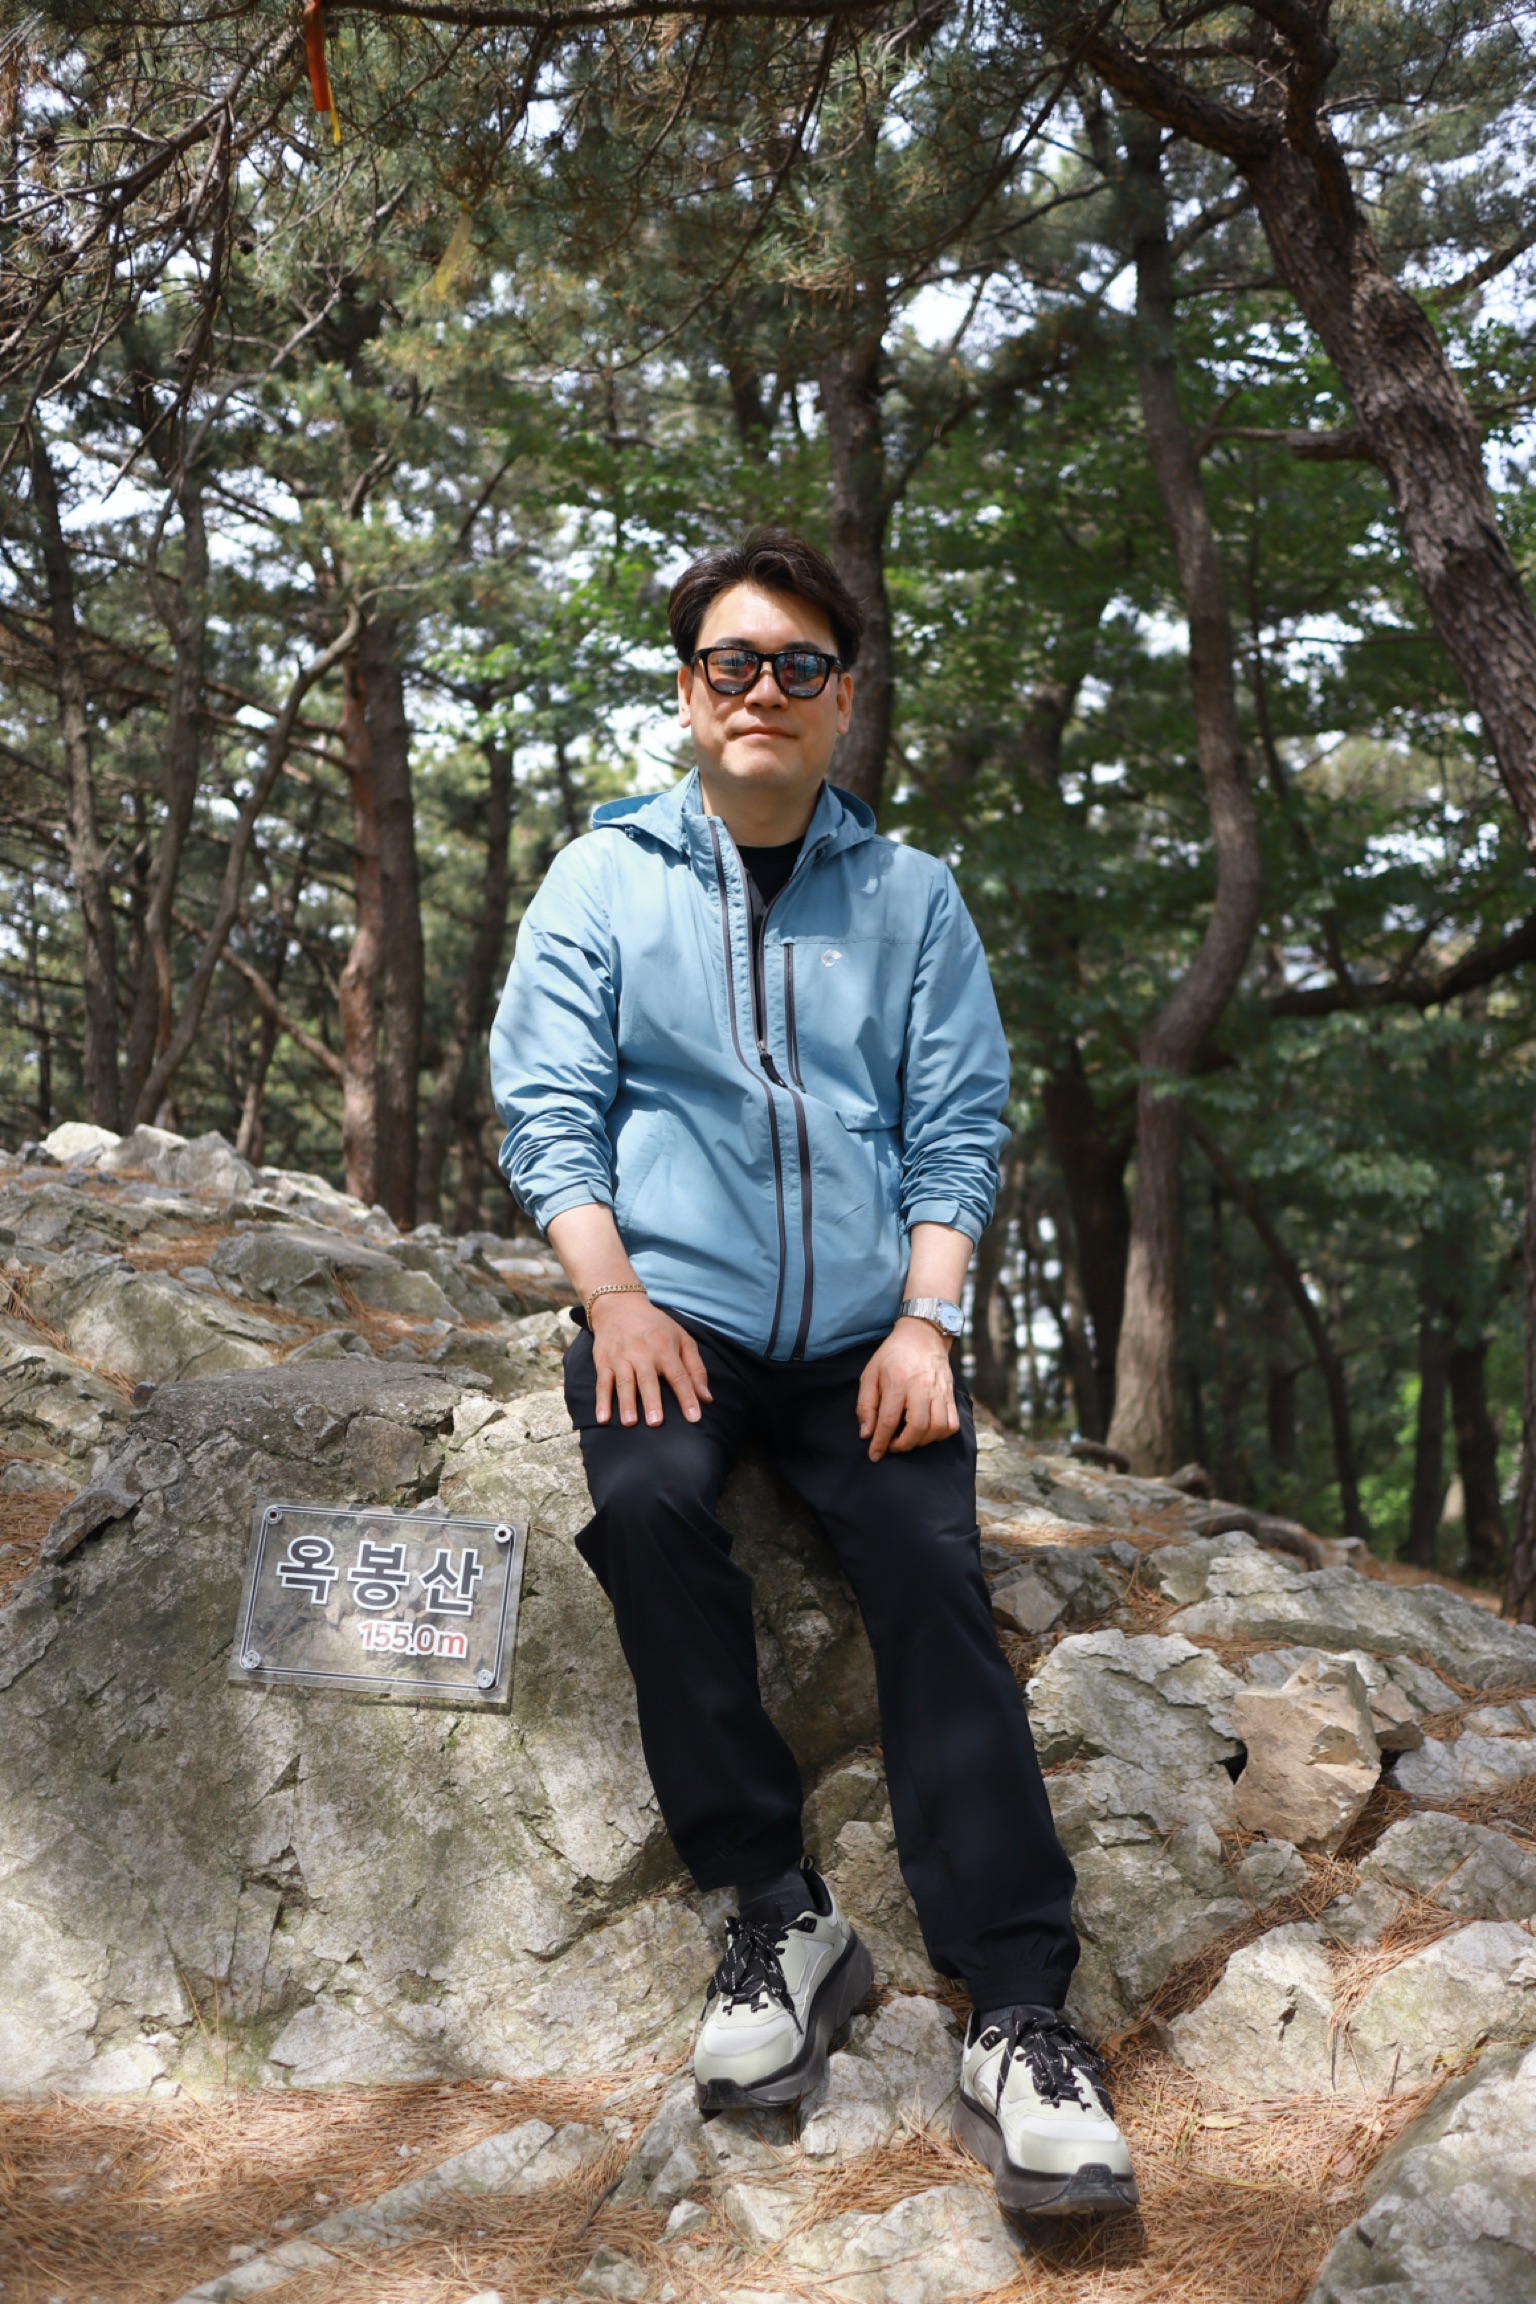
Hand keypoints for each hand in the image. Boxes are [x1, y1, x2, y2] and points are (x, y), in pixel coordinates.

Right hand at [590, 1293, 712, 1427]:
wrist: (619, 1306)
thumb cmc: (656, 1327)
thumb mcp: (682, 1339)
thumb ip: (696, 1369)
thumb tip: (707, 1398)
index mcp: (665, 1349)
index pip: (679, 1376)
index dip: (687, 1397)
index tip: (694, 1418)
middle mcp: (643, 1354)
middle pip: (648, 1380)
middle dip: (652, 1401)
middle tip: (656, 1423)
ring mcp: (621, 1358)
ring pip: (624, 1383)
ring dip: (626, 1403)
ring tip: (630, 1422)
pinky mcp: (604, 1362)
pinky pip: (602, 1383)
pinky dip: (601, 1401)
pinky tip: (603, 1418)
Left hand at [857, 1317, 959, 1461]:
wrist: (922, 1336)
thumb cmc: (892, 1356)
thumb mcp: (870, 1374)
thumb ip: (866, 1405)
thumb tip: (866, 1433)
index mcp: (898, 1381)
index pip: (889, 1420)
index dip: (880, 1442)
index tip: (874, 1455)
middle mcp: (921, 1388)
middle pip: (917, 1427)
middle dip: (903, 1445)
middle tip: (892, 1446)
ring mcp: (939, 1392)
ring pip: (937, 1428)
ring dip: (922, 1442)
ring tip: (909, 1440)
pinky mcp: (950, 1394)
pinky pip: (952, 1423)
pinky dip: (941, 1434)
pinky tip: (928, 1433)